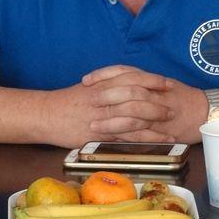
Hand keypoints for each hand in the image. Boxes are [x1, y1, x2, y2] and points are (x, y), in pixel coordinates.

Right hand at [38, 66, 173, 146]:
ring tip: (171, 122)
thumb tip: (129, 82)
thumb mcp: (89, 86)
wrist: (46, 114)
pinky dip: (147, 138)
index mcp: (104, 82)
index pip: (133, 77)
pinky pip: (129, 136)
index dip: (152, 80)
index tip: (166, 83)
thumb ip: (108, 83)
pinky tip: (159, 140)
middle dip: (158, 99)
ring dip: (156, 119)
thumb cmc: (67, 101)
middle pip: (138, 95)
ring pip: (136, 115)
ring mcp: (104, 115)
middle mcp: (105, 96)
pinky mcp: (102, 134)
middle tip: (172, 103)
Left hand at [83, 65, 205, 143]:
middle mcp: (155, 92)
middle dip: (104, 95)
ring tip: (93, 124)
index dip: (103, 75)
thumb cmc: (183, 98)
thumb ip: (141, 83)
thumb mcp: (162, 84)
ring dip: (110, 119)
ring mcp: (159, 111)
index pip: (124, 71)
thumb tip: (115, 83)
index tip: (87, 80)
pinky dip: (126, 135)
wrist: (208, 111)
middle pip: (126, 90)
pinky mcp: (163, 129)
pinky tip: (112, 139)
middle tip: (87, 101)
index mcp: (152, 80)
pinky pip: (142, 132)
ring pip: (132, 113)